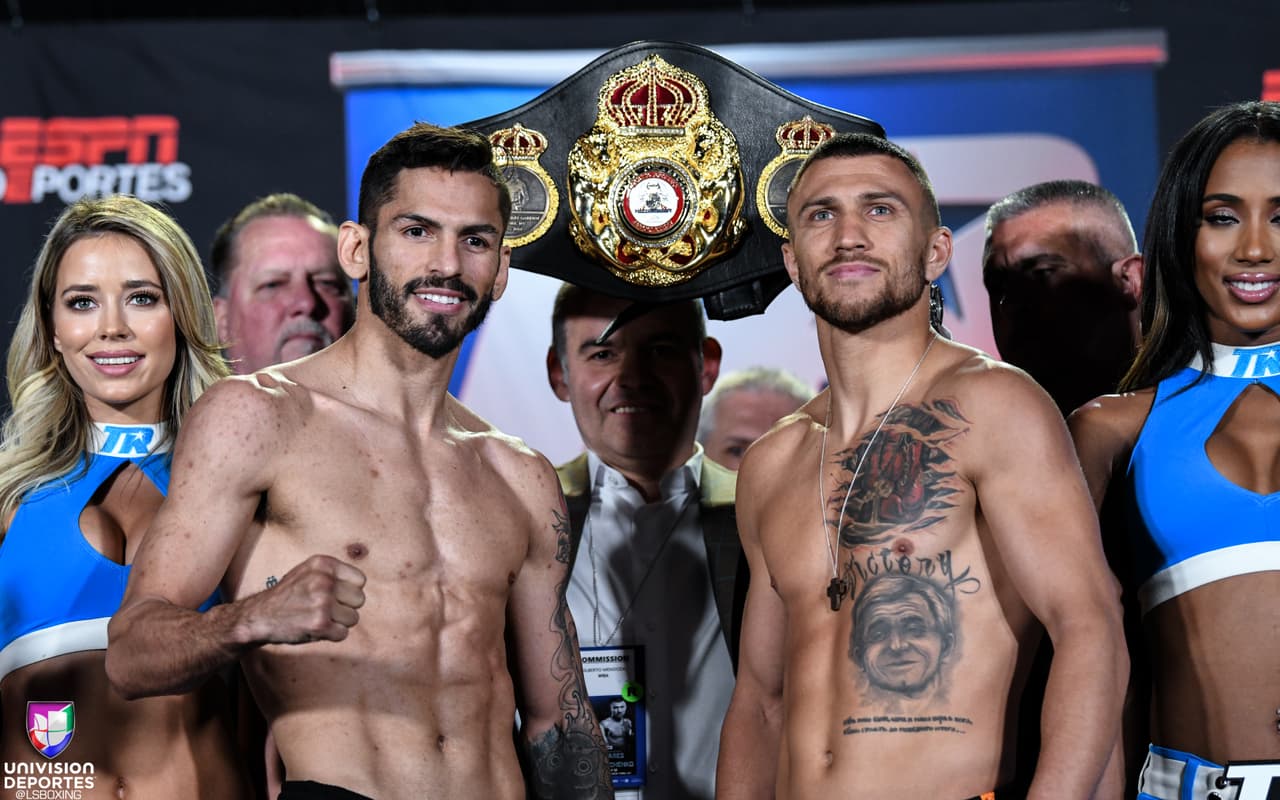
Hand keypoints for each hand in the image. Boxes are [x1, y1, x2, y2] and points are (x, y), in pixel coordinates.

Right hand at [243, 555, 365, 644]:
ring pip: (353, 618)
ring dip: (339, 623)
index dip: (349, 591)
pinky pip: (343, 633)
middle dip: (345, 608)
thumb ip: (333, 574)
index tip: (333, 596)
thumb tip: (361, 585)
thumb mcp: (308, 572)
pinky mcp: (320, 624)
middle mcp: (324, 580)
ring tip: (319, 618)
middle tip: (325, 610)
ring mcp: (322, 602)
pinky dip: (332, 635)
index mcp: (323, 564)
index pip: (360, 580)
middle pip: (359, 600)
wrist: (259, 616)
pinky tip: (315, 629)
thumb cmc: (288, 595)